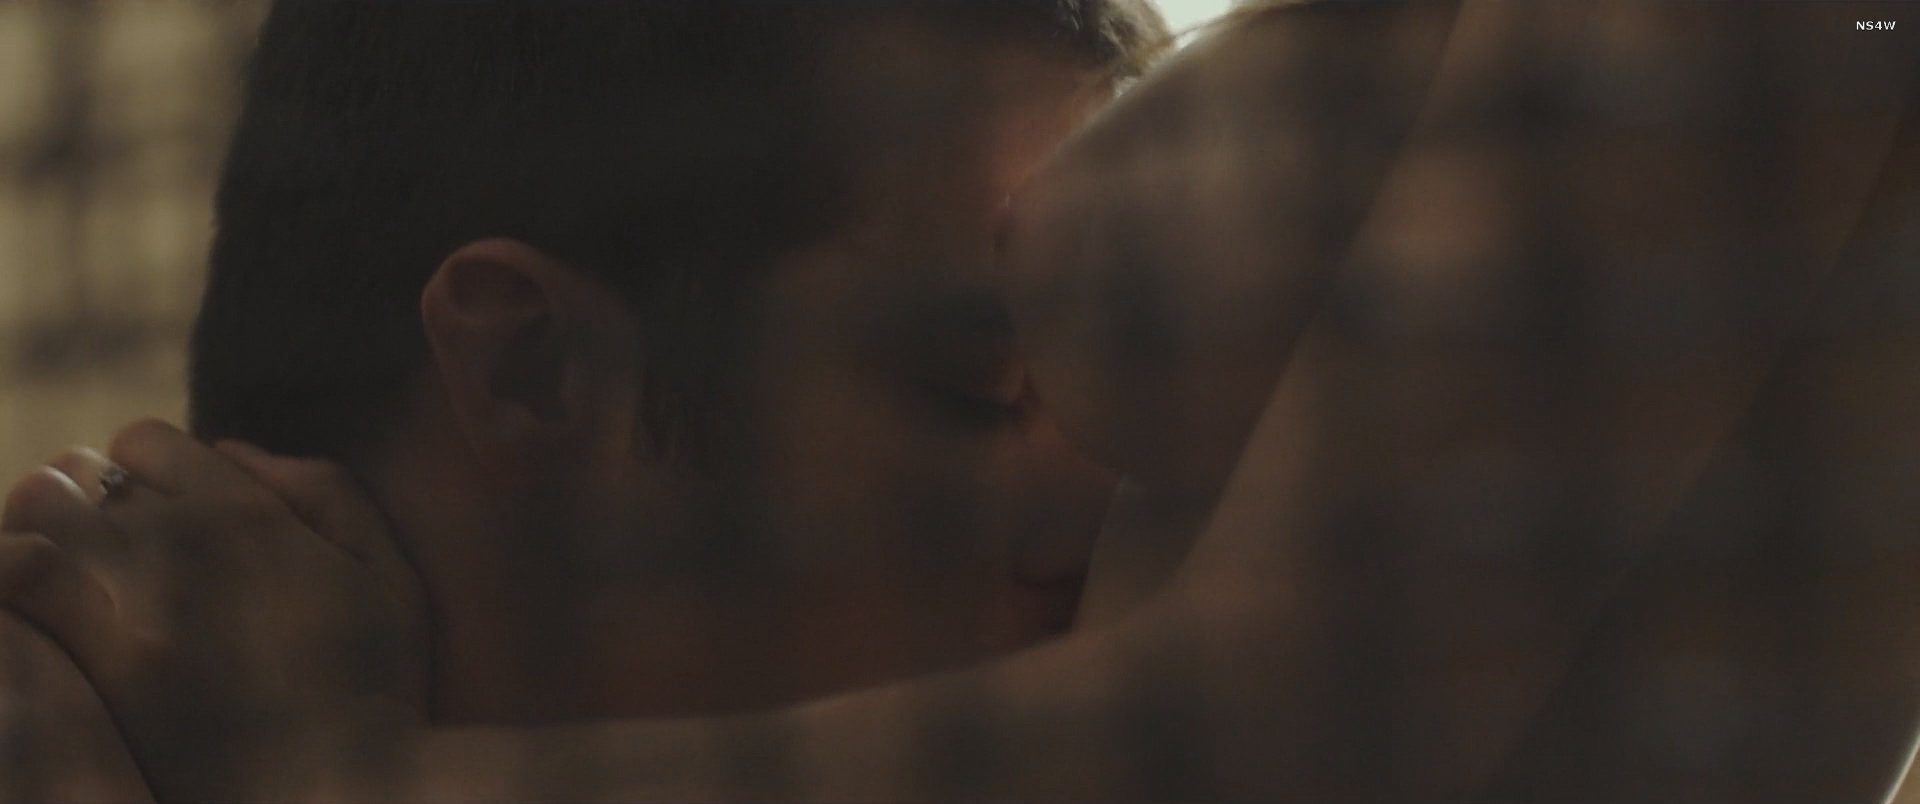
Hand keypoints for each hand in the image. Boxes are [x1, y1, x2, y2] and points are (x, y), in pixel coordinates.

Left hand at [0, 420, 428, 801]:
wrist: (336, 789)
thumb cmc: (373, 684)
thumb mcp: (388, 571)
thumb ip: (326, 489)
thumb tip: (232, 451)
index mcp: (241, 512)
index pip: (143, 441)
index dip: (148, 469)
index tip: (164, 511)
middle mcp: (169, 544)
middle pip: (67, 475)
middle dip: (76, 499)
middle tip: (102, 546)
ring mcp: (117, 606)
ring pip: (27, 523)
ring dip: (36, 538)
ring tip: (62, 578)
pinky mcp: (84, 668)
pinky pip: (14, 591)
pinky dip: (17, 591)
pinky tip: (41, 621)